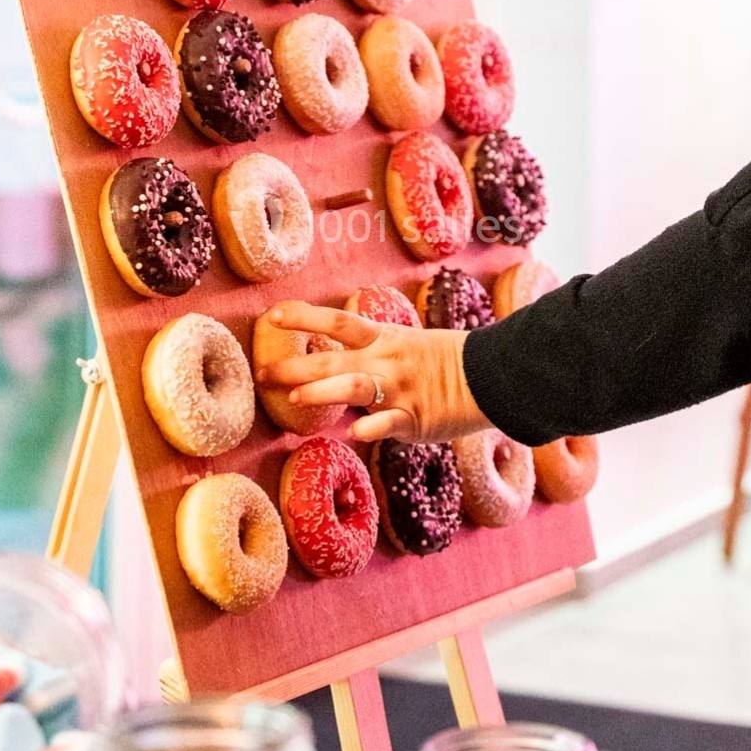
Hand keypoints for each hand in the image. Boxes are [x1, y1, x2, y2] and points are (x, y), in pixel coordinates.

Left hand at [254, 300, 490, 442]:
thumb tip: (328, 358)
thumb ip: (368, 350)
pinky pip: (390, 423)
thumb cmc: (442, 361)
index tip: (272, 316)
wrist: (489, 374)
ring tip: (296, 399)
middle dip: (294, 366)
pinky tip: (354, 434)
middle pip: (333, 358)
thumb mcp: (402, 343)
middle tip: (261, 374)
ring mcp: (398, 389)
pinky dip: (372, 428)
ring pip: (356, 387)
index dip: (304, 317)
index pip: (337, 321)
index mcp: (382, 339)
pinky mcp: (414, 418)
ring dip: (324, 391)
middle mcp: (385, 360)